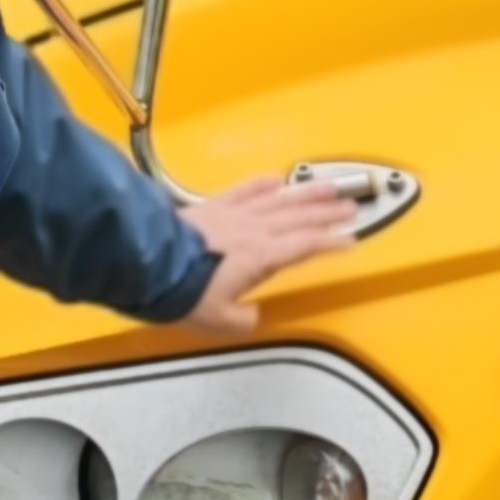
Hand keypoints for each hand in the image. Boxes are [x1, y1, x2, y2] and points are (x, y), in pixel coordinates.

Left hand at [177, 171, 366, 332]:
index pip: (305, 246)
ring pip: (278, 200)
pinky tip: (276, 179)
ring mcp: (233, 215)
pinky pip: (244, 191)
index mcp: (261, 257)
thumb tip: (250, 315)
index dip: (330, 242)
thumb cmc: (184, 291)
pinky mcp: (212, 207)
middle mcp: (253, 231)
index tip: (350, 240)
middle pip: (299, 218)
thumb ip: (243, 319)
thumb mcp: (219, 320)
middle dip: (328, 213)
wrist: (148, 263)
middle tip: (351, 207)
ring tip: (328, 187)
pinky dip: (261, 184)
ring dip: (305, 194)